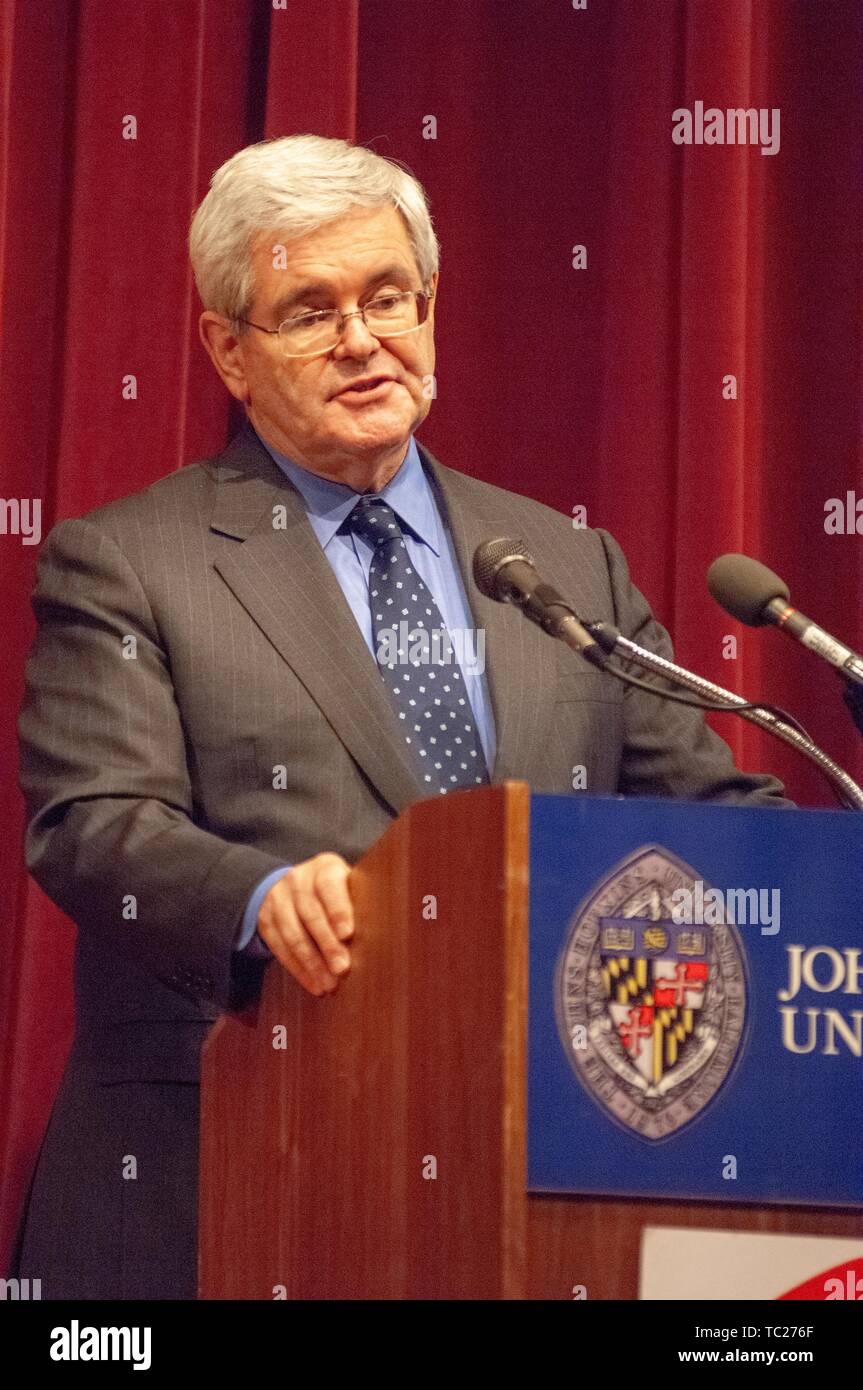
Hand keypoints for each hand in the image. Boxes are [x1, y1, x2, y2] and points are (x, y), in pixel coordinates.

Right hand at [256, 853, 353, 996]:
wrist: (295, 885)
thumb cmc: (337, 892)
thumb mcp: (349, 886)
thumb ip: (359, 903)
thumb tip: (378, 936)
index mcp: (324, 867)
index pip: (329, 886)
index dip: (338, 910)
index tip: (347, 934)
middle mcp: (298, 879)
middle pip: (310, 914)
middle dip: (327, 945)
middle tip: (342, 969)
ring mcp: (278, 898)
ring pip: (293, 934)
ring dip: (312, 963)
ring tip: (329, 984)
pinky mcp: (266, 919)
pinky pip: (280, 947)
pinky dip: (298, 969)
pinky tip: (314, 984)